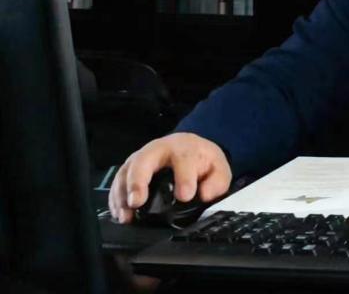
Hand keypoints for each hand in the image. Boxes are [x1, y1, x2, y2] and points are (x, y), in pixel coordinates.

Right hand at [107, 132, 231, 223]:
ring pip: (126, 171)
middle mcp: (158, 149)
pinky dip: (116, 198)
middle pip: (143, 160)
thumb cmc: (202, 160)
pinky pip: (117, 181)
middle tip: (137, 202)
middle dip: (138, 181)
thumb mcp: (218, 169)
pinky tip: (120, 213)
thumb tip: (205, 194)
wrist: (189, 149)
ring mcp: (140, 158)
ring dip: (122, 194)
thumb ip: (216, 182)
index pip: (183, 159)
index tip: (184, 196)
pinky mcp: (129, 169)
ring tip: (125, 214)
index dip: (184, 178)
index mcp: (184, 148)